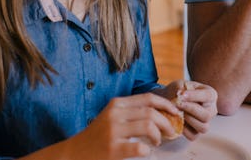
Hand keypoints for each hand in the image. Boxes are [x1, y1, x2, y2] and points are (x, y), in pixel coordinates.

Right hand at [64, 93, 178, 159]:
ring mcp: (114, 131)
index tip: (176, 112)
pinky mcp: (113, 149)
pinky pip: (139, 148)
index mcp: (117, 103)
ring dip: (159, 135)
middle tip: (171, 131)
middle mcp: (116, 114)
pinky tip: (145, 152)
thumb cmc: (98, 135)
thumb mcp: (112, 116)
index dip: (166, 104)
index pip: (148, 98)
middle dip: (167, 121)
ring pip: (148, 126)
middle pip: (151, 112)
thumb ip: (131, 111)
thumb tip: (161, 111)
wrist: (75, 152)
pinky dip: (147, 151)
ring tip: (157, 142)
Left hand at [157, 80, 217, 140]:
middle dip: (191, 109)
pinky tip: (178, 120)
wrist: (172, 101)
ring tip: (178, 112)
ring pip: (203, 127)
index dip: (195, 96)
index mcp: (210, 94)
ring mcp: (205, 122)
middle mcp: (211, 109)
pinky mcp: (197, 133)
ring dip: (189, 120)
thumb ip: (180, 88)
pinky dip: (184, 130)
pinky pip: (193, 136)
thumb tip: (180, 95)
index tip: (182, 94)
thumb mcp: (180, 84)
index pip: (207, 96)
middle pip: (207, 115)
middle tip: (178, 104)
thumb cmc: (179, 90)